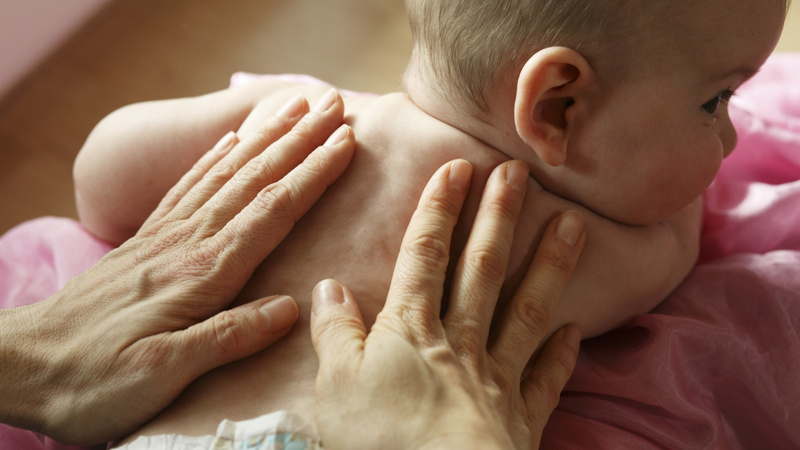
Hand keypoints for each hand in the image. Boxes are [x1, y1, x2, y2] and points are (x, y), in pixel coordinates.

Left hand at [0, 92, 353, 444]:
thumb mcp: (163, 373)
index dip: (312, 175)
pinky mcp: (145, 241)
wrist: (23, 365)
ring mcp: (164, 237)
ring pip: (225, 174)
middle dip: (298, 140)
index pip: (271, 212)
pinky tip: (228, 142)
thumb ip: (227, 337)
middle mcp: (187, 243)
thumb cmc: (94, 379)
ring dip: (264, 138)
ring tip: (292, 109)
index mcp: (202, 273)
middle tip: (332, 105)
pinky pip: (187, 187)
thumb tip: (290, 308)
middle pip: (254, 180)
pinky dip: (213, 159)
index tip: (345, 142)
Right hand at [310, 159, 585, 448]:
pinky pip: (546, 379)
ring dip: (550, 265)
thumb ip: (334, 334)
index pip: (425, 255)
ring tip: (575, 224)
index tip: (458, 166)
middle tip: (520, 173)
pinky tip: (575, 329)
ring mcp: (497, 378)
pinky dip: (562, 354)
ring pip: (527, 309)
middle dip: (500, 216)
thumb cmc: (381, 443)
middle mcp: (460, 343)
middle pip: (483, 268)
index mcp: (411, 331)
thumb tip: (328, 287)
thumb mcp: (335, 387)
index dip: (440, 208)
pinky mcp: (522, 419)